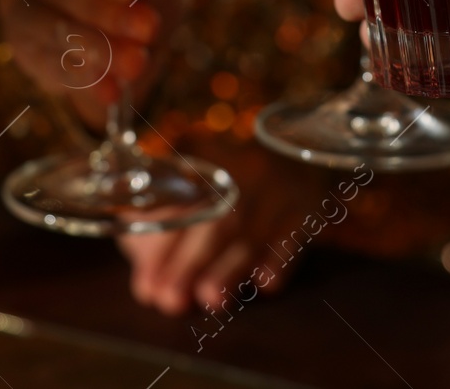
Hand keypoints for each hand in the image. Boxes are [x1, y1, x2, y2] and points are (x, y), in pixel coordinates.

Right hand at [1, 0, 181, 118]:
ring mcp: (16, 5)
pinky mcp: (22, 48)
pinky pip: (46, 64)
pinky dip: (83, 78)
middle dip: (100, 9)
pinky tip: (112, 90)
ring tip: (136, 63)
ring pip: (44, 24)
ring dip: (94, 46)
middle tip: (146, 28)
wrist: (127, 33)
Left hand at [118, 137, 324, 314]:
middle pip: (216, 220)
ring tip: (210, 299)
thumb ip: (163, 216)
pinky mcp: (307, 210)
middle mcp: (243, 175)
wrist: (294, 151)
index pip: (180, 204)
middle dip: (190, 263)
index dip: (162, 245)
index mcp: (209, 165)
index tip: (147, 284)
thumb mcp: (194, 179)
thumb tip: (142, 274)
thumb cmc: (231, 178)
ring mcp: (278, 193)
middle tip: (169, 300)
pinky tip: (265, 283)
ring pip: (254, 231)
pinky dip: (282, 259)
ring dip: (231, 268)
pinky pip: (296, 233)